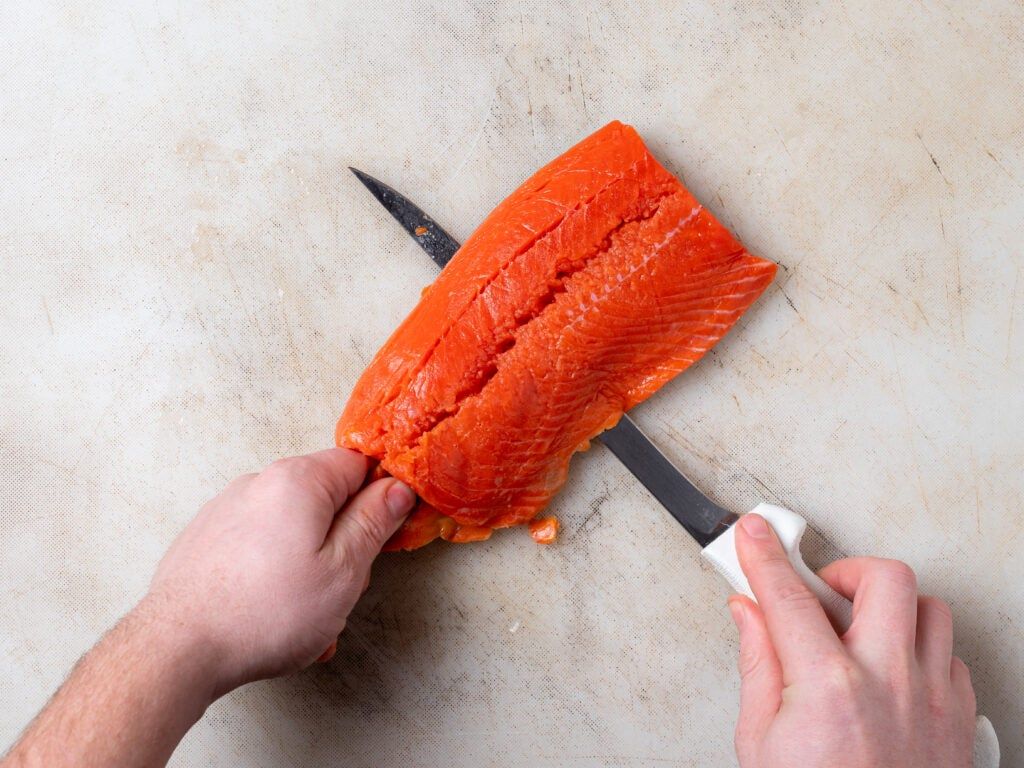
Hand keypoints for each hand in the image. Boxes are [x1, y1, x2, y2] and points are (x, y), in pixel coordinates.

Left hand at [147, 448, 414, 693]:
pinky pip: (258, 546)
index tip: (382, 534)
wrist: (176, 649)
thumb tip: (396, 489)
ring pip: (290, 527)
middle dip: (340, 540)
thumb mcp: (343, 572)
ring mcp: (226, 508)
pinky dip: (272, 574)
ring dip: (307, 564)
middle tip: (340, 588)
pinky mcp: (205, 538)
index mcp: (298, 479)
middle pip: (323, 497)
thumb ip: (373, 523)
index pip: (359, 464)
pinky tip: (270, 615)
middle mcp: (258, 482)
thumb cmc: (265, 613)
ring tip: (304, 616)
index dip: (379, 497)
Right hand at [729, 514, 976, 767]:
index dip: (763, 555)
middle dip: (844, 569)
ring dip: (888, 606)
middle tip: (816, 589)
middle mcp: (891, 683)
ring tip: (854, 627)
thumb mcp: (760, 743)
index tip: (752, 533)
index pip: (789, 596)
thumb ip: (758, 665)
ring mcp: (934, 701)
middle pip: (884, 579)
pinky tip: (888, 669)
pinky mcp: (960, 723)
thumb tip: (750, 616)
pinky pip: (949, 657)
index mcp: (830, 688)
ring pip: (928, 611)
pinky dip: (918, 650)